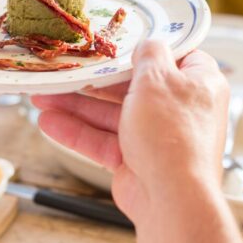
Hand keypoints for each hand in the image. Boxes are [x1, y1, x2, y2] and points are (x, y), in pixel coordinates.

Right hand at [32, 42, 228, 223]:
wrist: (173, 200)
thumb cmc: (173, 134)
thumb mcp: (157, 78)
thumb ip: (149, 55)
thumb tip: (147, 44)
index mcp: (199, 83)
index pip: (173, 56)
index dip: (145, 49)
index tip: (116, 43)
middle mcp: (180, 109)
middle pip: (133, 87)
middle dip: (95, 81)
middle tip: (66, 72)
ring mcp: (158, 137)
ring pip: (113, 115)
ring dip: (78, 106)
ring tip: (44, 96)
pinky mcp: (137, 161)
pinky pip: (104, 141)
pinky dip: (78, 133)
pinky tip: (50, 123)